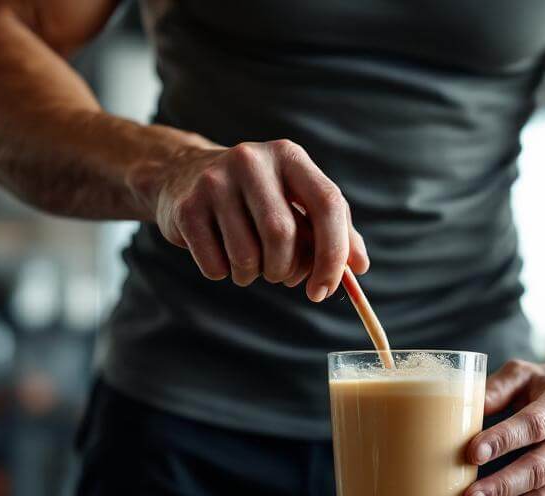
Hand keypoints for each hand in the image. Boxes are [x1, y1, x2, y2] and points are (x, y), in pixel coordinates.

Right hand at [152, 139, 368, 300]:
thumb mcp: (297, 201)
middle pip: (282, 235)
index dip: (333, 254)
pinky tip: (221, 255)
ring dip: (253, 276)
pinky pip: (216, 266)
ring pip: (247, 256)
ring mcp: (215, 182)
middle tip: (280, 276)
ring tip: (249, 264)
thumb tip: (359, 267)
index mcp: (290, 156)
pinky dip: (224, 274)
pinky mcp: (187, 207)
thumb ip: (335, 230)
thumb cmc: (257, 198)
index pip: (327, 204)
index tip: (325, 289)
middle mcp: (252, 160)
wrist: (184, 176)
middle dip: (285, 270)